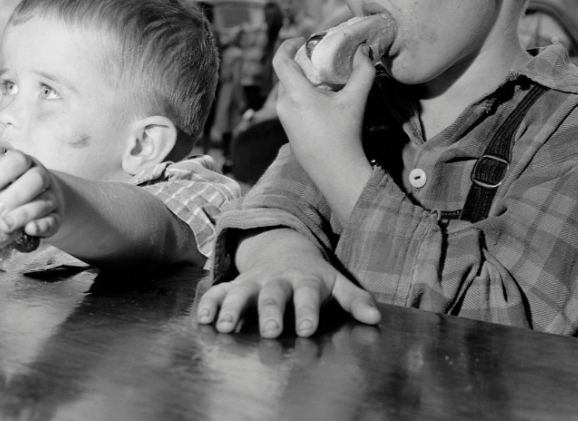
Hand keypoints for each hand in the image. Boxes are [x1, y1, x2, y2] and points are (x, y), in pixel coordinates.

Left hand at [0, 148, 64, 238]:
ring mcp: (51, 197)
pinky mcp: (56, 217)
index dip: (1, 172)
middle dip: (14, 195)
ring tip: (4, 225)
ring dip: (23, 213)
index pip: (18, 160)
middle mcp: (41, 177)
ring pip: (44, 202)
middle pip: (35, 179)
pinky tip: (30, 229)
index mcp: (25, 164)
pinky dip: (42, 225)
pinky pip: (53, 221)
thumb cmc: (13, 189)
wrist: (46, 200)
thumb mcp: (2, 181)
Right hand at [197, 228, 379, 337]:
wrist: (282, 247)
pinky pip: (218, 292)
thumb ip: (354, 299)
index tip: (307, 329)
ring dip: (233, 308)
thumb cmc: (313, 275)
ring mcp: (254, 281)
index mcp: (304, 280)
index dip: (307, 311)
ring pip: (241, 291)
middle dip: (270, 312)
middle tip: (270, 331)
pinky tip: (203, 319)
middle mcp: (277, 280)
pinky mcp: (235, 285)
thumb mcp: (335, 283)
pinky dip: (209, 304)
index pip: (307, 295)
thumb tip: (375, 318)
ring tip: (226, 328)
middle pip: (273, 295)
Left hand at [273, 38, 374, 221]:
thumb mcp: (355, 100)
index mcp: (295, 94)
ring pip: (287, 90)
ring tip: (322, 79)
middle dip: (299, 63)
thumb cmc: (344, 135)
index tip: (303, 40)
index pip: (280, 61)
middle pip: (285, 75)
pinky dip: (300, 95)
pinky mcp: (287, 130)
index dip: (287, 45)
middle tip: (318, 58)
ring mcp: (283, 119)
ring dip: (301, 80)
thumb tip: (364, 51)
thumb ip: (362, 72)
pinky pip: (289, 104)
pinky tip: (320, 101)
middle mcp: (284, 105)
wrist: (335, 172)